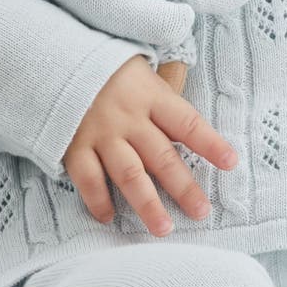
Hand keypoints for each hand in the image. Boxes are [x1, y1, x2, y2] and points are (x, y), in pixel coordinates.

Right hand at [62, 54, 236, 235]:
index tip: (230, 163)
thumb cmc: (110, 71)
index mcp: (151, 97)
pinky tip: (109, 218)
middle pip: (161, 157)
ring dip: (147, 203)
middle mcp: (128, 118)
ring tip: (163, 228)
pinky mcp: (73, 146)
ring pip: (128, 174)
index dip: (209, 143)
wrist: (56, 59)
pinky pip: (87, 178)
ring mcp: (100, 134)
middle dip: (183, 187)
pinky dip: (97, 200)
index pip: (186, 123)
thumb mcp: (143, 75)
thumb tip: (193, 131)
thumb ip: (164, 102)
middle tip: (201, 212)